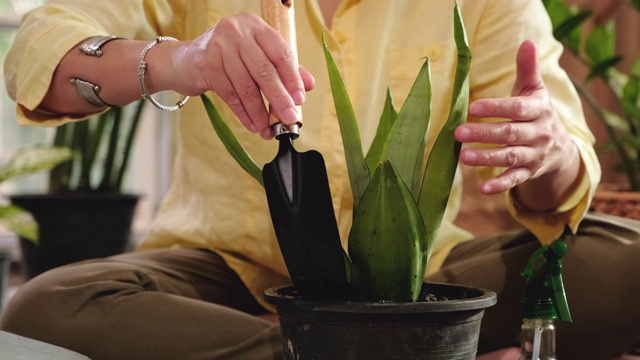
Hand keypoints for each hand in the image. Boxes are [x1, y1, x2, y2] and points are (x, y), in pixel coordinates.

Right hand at [172, 13, 314, 138]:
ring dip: (259, 113)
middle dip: (279, 99)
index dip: (293, 78)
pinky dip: (243, 113)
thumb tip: (309, 84)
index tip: (300, 99)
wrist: (182, 61)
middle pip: (265, 70)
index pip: (281, 52)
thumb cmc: (225, 59)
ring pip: (247, 86)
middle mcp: (237, 31)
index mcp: (255, 26)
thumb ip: (282, 68)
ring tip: (268, 130)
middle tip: (289, 119)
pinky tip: (252, 125)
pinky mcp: (206, 65)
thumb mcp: (255, 57)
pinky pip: (230, 95)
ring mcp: (219, 47)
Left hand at [454, 40, 580, 209]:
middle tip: (458, 132)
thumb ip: (527, 69)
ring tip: (463, 156)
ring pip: (510, 157)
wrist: (562, 148)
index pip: (516, 109)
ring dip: (487, 158)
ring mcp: (534, 155)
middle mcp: (538, 133)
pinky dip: (500, 185)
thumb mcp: (534, 91)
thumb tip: (526, 42)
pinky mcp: (529, 173)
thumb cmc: (537, 113)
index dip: (496, 108)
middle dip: (484, 133)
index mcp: (538, 110)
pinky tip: (482, 188)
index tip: (473, 107)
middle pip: (510, 134)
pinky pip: (515, 180)